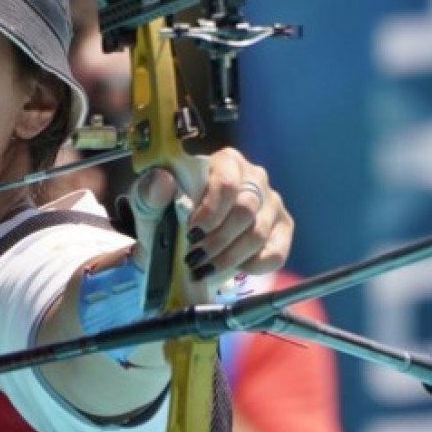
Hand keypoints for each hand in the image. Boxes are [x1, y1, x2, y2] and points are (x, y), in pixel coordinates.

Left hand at [128, 148, 292, 302]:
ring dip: (229, 257)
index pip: (227, 183)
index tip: (191, 233)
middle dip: (217, 240)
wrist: (175, 240)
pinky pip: (276, 253)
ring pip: (258, 234)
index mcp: (226, 162)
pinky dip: (252, 266)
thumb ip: (151, 192)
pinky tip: (232, 269)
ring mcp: (271, 204)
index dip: (211, 211)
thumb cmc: (165, 215)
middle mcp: (255, 178)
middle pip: (245, 210)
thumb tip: (163, 181)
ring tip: (204, 268)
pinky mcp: (281, 230)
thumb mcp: (150, 205)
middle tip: (194, 258)